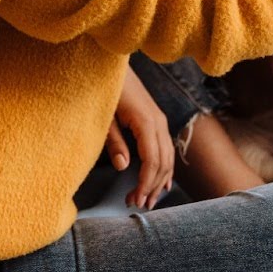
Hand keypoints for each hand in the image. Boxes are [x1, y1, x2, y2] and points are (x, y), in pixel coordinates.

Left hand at [103, 62, 174, 209]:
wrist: (112, 66)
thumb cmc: (106, 90)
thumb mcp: (104, 117)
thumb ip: (114, 142)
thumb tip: (123, 167)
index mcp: (146, 122)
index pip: (152, 160)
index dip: (146, 183)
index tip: (136, 199)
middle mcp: (158, 122)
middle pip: (163, 162)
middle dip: (152, 186)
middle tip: (137, 205)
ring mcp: (160, 121)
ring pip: (168, 157)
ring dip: (159, 180)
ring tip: (147, 200)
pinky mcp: (156, 121)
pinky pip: (166, 149)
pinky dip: (165, 168)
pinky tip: (163, 184)